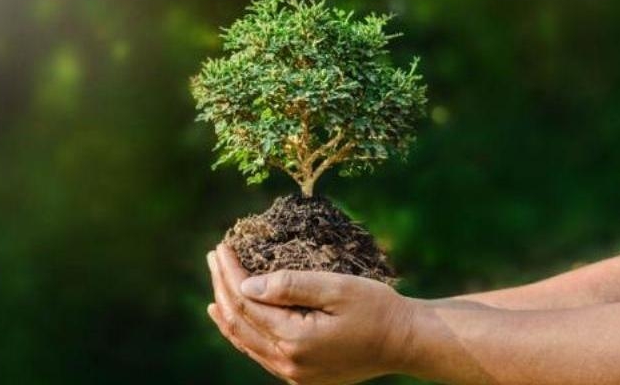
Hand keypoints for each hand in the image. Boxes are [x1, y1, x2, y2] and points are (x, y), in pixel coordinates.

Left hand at [206, 243, 414, 384]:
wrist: (405, 342)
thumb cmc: (376, 308)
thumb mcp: (336, 288)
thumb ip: (290, 286)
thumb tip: (246, 285)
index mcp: (295, 340)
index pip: (246, 302)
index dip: (230, 273)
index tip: (221, 247)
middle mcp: (289, 363)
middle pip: (240, 323)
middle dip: (223, 288)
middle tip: (214, 257)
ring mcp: (294, 374)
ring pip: (246, 342)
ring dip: (228, 312)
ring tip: (216, 289)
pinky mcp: (302, 376)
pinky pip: (261, 354)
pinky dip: (245, 333)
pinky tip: (238, 320)